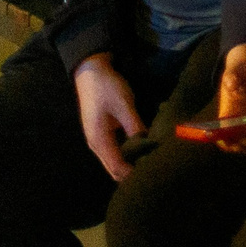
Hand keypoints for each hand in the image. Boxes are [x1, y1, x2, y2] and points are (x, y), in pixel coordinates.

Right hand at [72, 55, 142, 179]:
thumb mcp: (124, 105)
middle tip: (154, 169)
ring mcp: (98, 140)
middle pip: (114, 169)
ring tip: (150, 162)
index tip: (152, 174)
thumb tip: (149, 145)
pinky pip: (115, 151)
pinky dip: (127, 155)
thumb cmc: (107, 88)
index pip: (117, 167)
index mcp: (99, 140)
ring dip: (130, 164)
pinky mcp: (102, 133)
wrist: (91, 72)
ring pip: (114, 161)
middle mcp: (96, 145)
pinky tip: (142, 150)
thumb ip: (135, 126)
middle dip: (132, 172)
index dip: (133, 174)